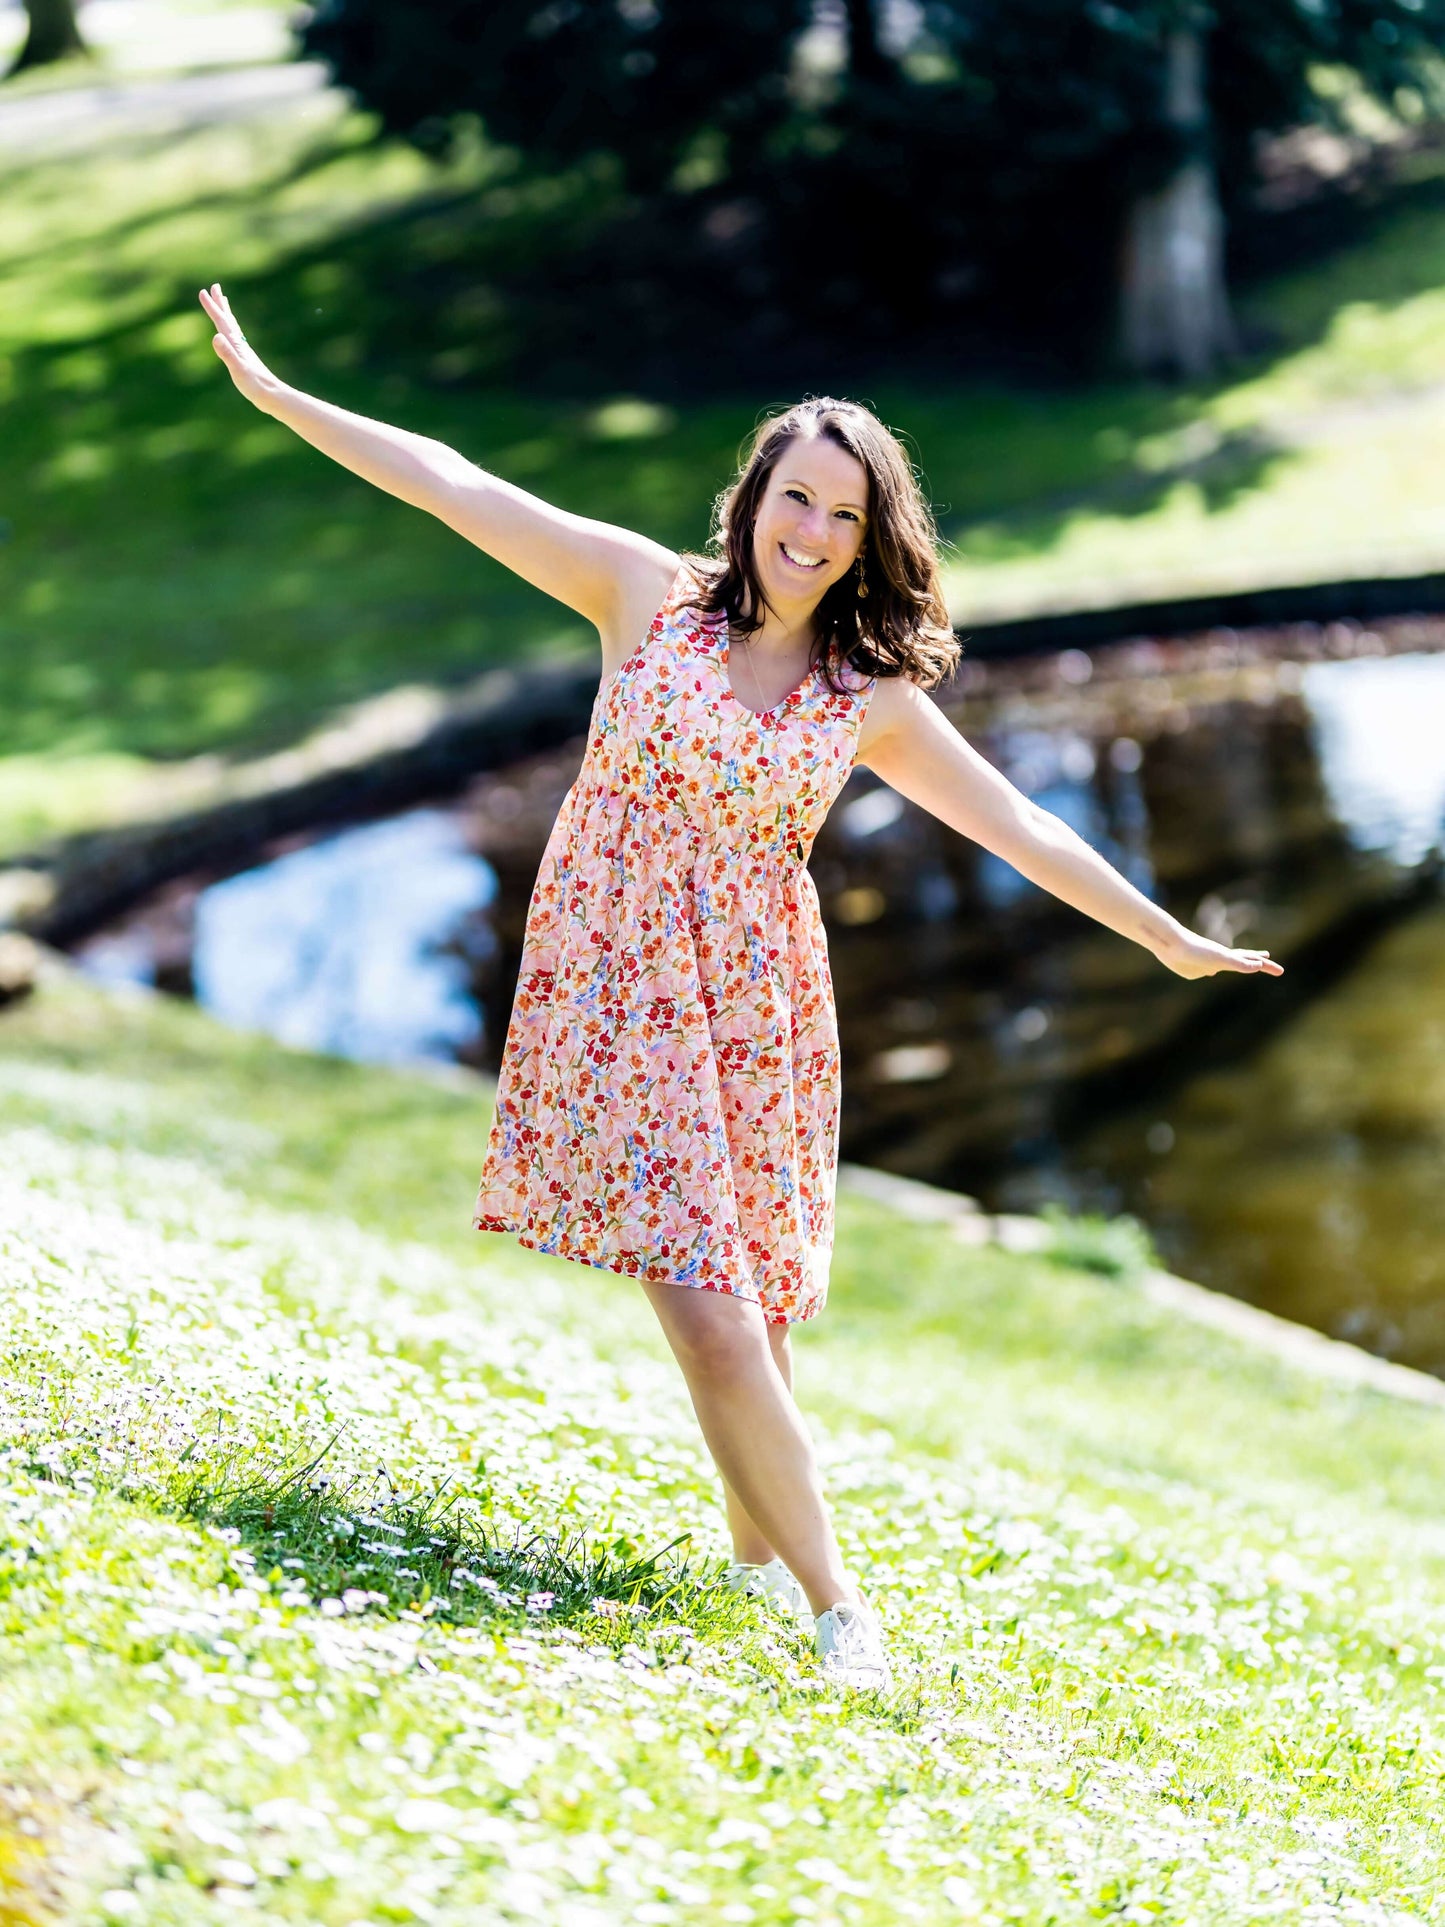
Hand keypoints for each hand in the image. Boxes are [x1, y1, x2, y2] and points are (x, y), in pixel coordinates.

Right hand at [198, 282, 278, 410]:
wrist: (273, 396)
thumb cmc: (255, 385)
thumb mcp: (238, 369)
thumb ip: (227, 354)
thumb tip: (216, 336)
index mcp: (236, 344)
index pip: (221, 322)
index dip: (212, 307)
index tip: (203, 291)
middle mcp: (240, 344)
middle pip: (229, 319)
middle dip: (220, 303)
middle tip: (215, 287)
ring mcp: (244, 351)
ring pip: (233, 327)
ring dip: (227, 313)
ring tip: (224, 302)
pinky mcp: (246, 359)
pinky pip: (236, 338)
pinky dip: (232, 330)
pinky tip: (231, 334)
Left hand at [1154, 927, 1283, 980]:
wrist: (1170, 944)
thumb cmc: (1195, 949)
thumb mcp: (1221, 958)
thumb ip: (1238, 962)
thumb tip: (1257, 966)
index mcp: (1228, 958)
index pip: (1253, 963)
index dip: (1267, 967)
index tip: (1281, 971)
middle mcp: (1219, 960)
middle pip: (1243, 961)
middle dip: (1258, 963)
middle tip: (1270, 962)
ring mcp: (1207, 963)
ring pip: (1225, 964)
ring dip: (1235, 964)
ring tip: (1238, 964)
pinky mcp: (1192, 968)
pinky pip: (1205, 970)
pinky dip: (1210, 971)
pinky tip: (1209, 972)